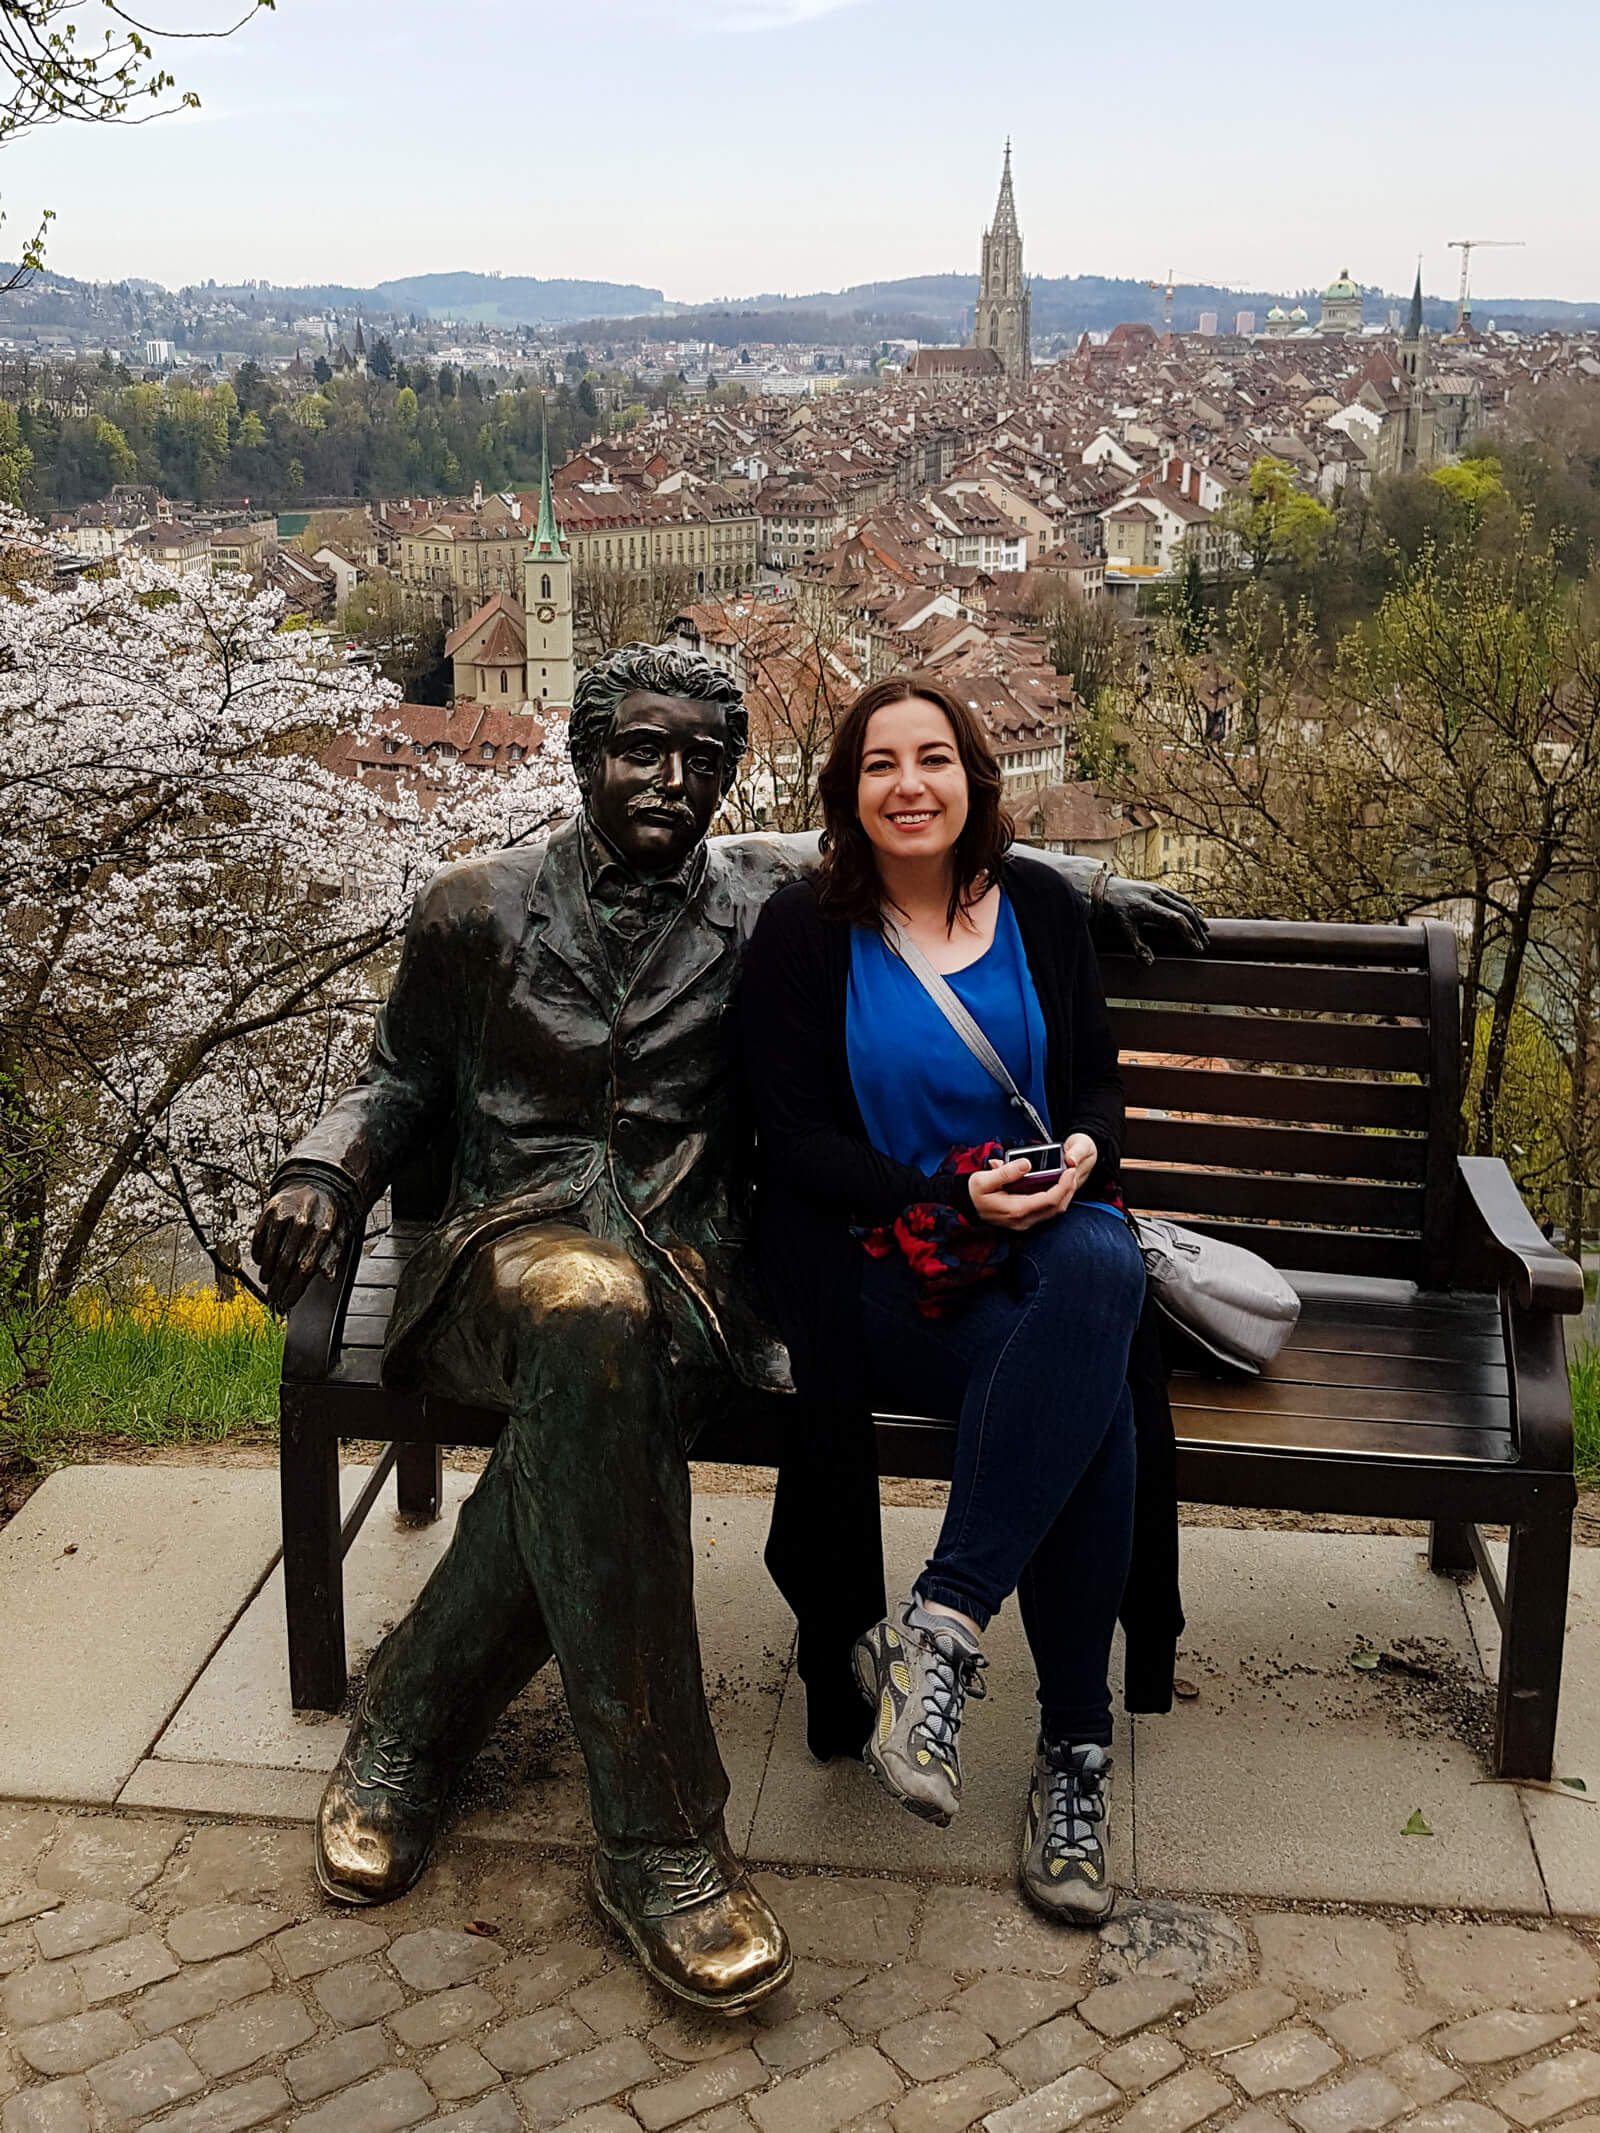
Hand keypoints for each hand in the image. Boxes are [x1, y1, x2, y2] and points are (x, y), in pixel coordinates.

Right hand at [251, 1183, 346, 1313]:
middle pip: (287, 1261)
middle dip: (279, 1284)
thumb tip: (328, 1278)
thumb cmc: (327, 1215)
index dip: (295, 1287)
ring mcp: (286, 1213)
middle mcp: (304, 1220)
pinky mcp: (270, 1207)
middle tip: (274, 1297)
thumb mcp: (337, 1234)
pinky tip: (260, 1263)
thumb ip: (332, 1255)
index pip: (306, 1266)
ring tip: (267, 1282)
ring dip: (267, 1271)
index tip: (288, 1301)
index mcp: (324, 1229)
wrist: (317, 1183)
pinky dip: (258, 1252)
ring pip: (271, 1250)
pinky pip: (259, 1235)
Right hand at [967, 1134, 1098, 1231]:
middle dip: (1069, 1189)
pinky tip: (1056, 1185)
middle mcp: (1023, 1220)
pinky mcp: (1024, 1221)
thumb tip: (1026, 1163)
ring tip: (1068, 1177)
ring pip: (1054, 1212)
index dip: (1064, 1186)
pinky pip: (1047, 1212)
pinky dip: (1056, 1198)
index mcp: (1016, 1209)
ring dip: (1064, 1194)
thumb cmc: (973, 1193)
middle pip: (1057, 1208)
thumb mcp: (983, 1179)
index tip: (1070, 1171)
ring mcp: (1024, 1223)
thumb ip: (1006, 1172)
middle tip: (1073, 1171)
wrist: (964, 1207)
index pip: (1050, 1200)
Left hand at [1096, 877, 1207, 963]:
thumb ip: (1137, 946)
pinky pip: (1180, 898)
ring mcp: (1159, 890)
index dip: (1188, 934)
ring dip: (1197, 918)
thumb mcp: (1124, 928)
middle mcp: (1156, 895)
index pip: (1175, 919)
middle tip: (1204, 944)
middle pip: (1184, 911)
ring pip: (1185, 903)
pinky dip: (1190, 908)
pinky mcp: (1160, 888)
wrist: (1108, 888)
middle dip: (1196, 929)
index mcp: (1148, 905)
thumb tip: (1150, 963)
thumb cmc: (1116, 910)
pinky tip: (1196, 917)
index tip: (1196, 947)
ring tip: (1205, 932)